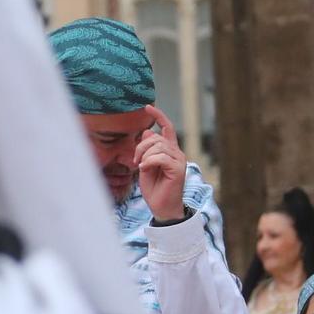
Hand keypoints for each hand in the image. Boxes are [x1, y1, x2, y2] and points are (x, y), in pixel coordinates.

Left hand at [135, 105, 187, 222]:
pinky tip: (144, 169)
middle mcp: (177, 153)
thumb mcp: (145, 165)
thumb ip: (147, 150)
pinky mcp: (178, 169)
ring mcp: (179, 160)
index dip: (158, 116)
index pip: (167, 128)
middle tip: (134, 161)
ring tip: (141, 167)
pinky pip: (160, 157)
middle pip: (157, 138)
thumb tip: (148, 131)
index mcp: (169, 151)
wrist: (161, 206)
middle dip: (140, 147)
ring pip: (158, 146)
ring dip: (144, 156)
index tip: (147, 107)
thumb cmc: (153, 188)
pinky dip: (148, 162)